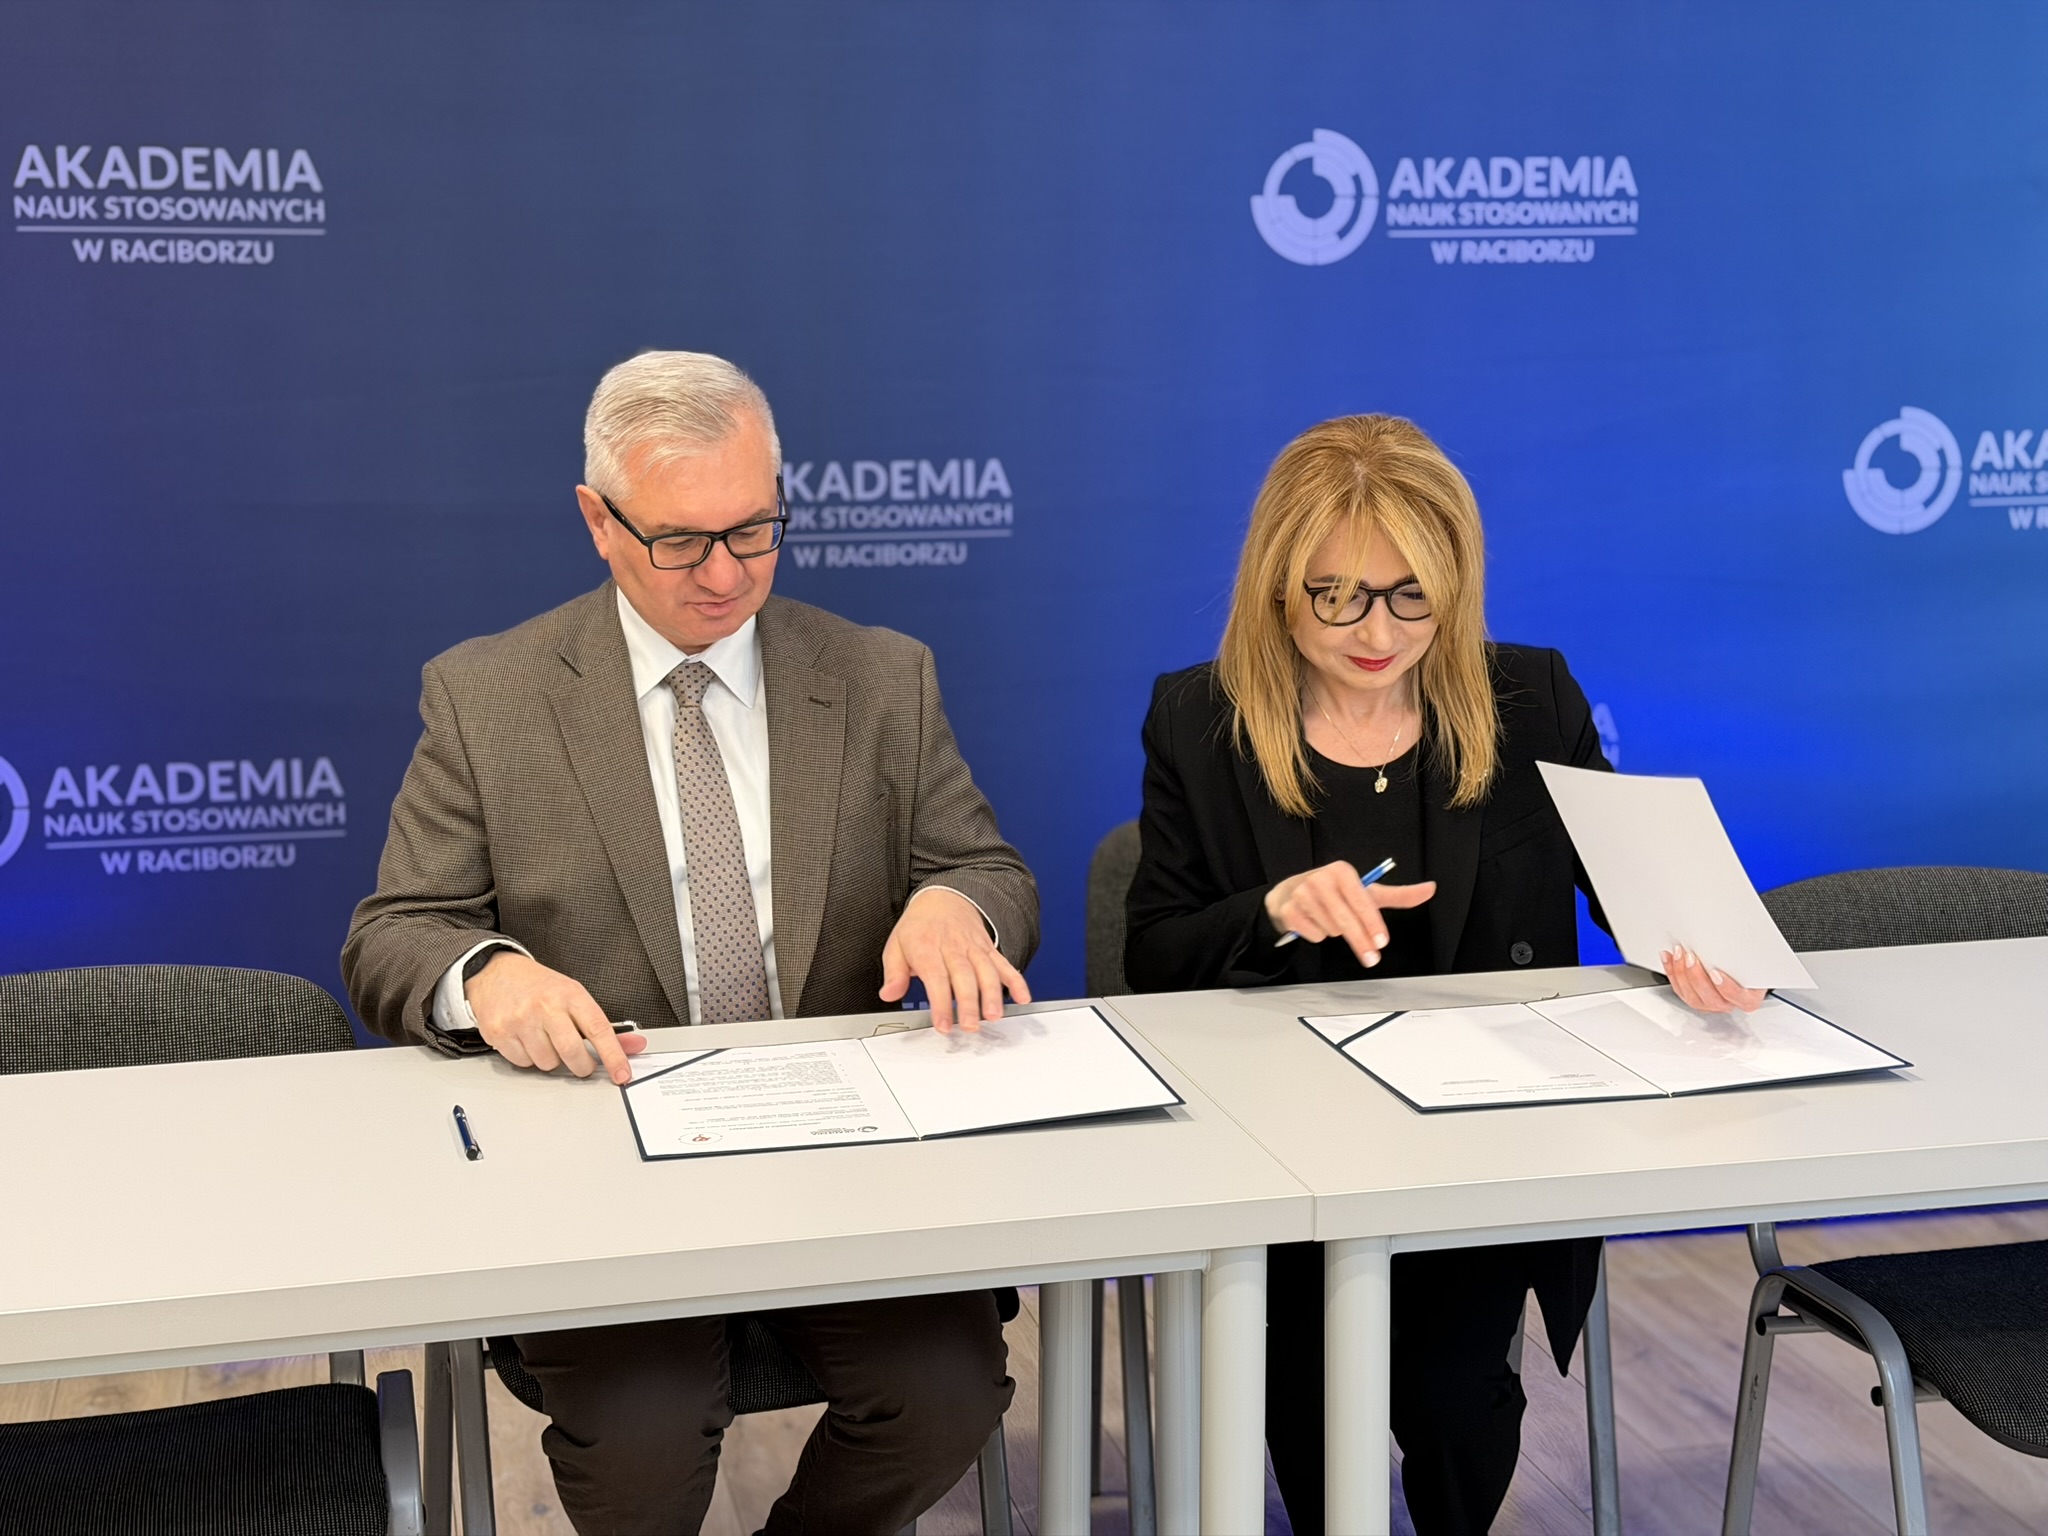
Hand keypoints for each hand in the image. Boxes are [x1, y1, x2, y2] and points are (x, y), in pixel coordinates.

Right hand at [466, 951, 646, 1083]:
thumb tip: (633, 1044)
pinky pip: (523, 1063)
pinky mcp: (499, 1033)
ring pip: (547, 1063)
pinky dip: (528, 1058)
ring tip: (545, 1039)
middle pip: (572, 1052)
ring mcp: (520, 1020)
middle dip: (581, 1065)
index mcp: (570, 994)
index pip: (598, 1029)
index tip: (622, 1073)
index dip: (613, 1055)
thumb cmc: (538, 986)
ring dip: (551, 1059)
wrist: (494, 972)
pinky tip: (526, 1039)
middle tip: (581, 1062)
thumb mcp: (573, 995)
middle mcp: (545, 1006)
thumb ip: (601, 1024)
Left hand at [879, 888, 1031, 1032]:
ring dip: (992, 994)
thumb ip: (894, 973)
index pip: (936, 978)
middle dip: (969, 1003)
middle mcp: (953, 948)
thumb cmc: (919, 927)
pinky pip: (1004, 964)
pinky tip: (1023, 997)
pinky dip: (1016, 980)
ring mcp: (974, 948)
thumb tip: (889, 994)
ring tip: (994, 1015)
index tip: (944, 1025)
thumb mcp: (896, 945)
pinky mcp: (988, 949)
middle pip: (964, 977)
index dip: (940, 1003)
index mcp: (927, 948)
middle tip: (971, 1025)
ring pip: (986, 971)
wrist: (942, 897)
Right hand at [1264, 861, 1437, 967]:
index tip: (1381, 941)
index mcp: (1341, 871)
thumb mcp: (1366, 891)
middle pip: (1346, 921)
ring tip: (1330, 919)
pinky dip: (1318, 935)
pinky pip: (1313, 935)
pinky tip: (1314, 923)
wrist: (1289, 892)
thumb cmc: (1334, 891)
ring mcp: (1302, 895)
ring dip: (1336, 932)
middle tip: (1372, 958)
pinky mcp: (1289, 911)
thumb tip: (1430, 889)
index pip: (1361, 902)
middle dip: (1361, 942)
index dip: (1372, 924)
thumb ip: (1398, 895)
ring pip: (1331, 930)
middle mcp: (1320, 879)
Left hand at [1661, 946, 1766, 1013]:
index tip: (1716, 973)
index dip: (1727, 988)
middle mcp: (1728, 1004)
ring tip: (1679, 954)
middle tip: (1691, 957)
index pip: (1739, 997)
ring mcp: (1710, 1004)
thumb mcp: (1755, 961)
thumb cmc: (1748, 965)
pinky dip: (1672, 972)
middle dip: (1697, 977)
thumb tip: (1745, 939)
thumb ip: (1749, 957)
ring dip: (1681, 974)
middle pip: (1711, 999)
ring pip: (1692, 997)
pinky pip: (1680, 990)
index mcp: (1748, 998)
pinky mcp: (1694, 998)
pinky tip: (1669, 957)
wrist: (1741, 968)